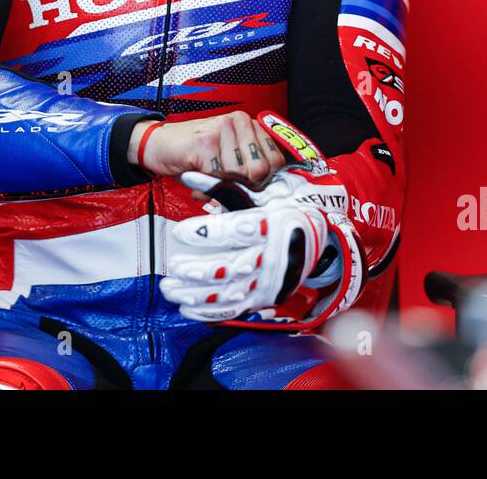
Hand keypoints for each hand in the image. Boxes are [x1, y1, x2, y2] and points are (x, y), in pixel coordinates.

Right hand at [129, 111, 284, 185]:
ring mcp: (222, 129)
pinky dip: (207, 186)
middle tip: (226, 185)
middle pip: (260, 169)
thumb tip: (268, 194)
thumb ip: (248, 168)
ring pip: (239, 175)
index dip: (264, 181)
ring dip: (222, 186)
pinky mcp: (206, 142)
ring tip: (207, 178)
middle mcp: (239, 121)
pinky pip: (218, 177)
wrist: (158, 143)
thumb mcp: (227, 157)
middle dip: (244, 186)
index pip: (276, 160)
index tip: (249, 188)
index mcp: (249, 124)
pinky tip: (198, 178)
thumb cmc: (194, 153)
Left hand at [158, 170, 360, 326]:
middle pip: (232, 266)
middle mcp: (272, 255)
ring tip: (171, 290)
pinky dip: (211, 312)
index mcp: (270, 223)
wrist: (315, 236)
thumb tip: (188, 175)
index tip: (179, 232)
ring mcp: (269, 280)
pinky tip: (187, 308)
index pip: (236, 230)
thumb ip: (220, 188)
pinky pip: (236, 308)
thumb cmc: (280, 210)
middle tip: (173, 267)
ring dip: (198, 295)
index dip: (207, 233)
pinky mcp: (265, 297)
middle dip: (199, 270)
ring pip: (231, 291)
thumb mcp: (255, 195)